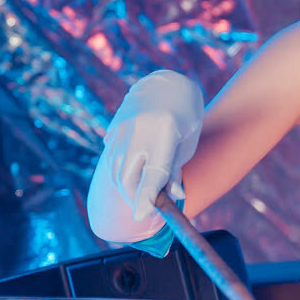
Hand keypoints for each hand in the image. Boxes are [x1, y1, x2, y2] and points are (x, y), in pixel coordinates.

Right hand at [87, 71, 203, 242]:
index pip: (153, 173)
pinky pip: (112, 155)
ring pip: (116, 168)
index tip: (140, 216)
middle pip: (127, 176)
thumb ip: (175, 170)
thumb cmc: (186, 116)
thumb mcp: (187, 144)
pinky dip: (119, 168)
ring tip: (139, 190)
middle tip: (144, 207)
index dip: (145, 197)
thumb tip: (172, 197)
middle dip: (134, 197)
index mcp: (165, 132)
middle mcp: (140, 129)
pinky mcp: (115, 125)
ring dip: (126, 185)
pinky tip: (132, 168)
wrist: (170, 83)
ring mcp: (123, 126)